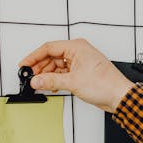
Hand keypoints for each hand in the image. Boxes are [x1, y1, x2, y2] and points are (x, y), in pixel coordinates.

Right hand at [19, 38, 134, 112]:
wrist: (119, 96)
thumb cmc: (105, 84)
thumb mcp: (72, 82)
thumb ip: (51, 81)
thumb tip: (36, 80)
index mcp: (76, 47)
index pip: (48, 48)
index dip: (33, 57)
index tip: (24, 65)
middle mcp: (78, 52)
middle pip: (51, 56)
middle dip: (40, 67)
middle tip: (30, 77)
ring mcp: (80, 62)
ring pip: (57, 65)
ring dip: (47, 75)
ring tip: (39, 84)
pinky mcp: (81, 72)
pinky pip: (63, 73)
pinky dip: (55, 79)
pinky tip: (50, 86)